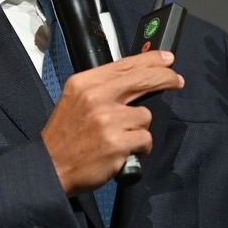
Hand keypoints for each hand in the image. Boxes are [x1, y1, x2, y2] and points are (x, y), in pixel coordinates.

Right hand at [42, 51, 184, 194]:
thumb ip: (103, 89)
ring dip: (138, 129)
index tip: (167, 60)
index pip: (125, 64)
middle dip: (165, 78)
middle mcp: (96, 97)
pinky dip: (139, 148)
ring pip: (145, 116)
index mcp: (84, 83)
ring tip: (120, 138)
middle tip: (176, 81)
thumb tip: (136, 79)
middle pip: (143, 79)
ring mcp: (107, 120)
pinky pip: (145, 139)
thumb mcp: (75, 101)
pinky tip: (122, 152)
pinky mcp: (117, 142)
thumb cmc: (65, 137)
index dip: (151, 60)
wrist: (50, 167)